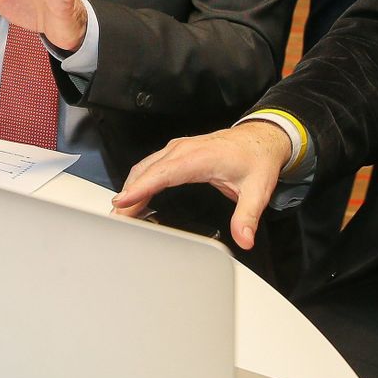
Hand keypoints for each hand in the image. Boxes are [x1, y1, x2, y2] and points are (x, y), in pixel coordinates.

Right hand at [112, 121, 291, 249]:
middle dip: (129, 194)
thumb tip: (244, 239)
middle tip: (117, 220)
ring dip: (131, 187)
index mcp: (200, 157)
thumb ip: (247, 216)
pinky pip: (151, 165)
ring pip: (146, 167)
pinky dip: (139, 181)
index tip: (124, 202)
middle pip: (147, 170)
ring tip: (120, 213)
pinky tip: (135, 197)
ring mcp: (178, 149)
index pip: (164, 172)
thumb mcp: (257, 190)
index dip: (142, 187)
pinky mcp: (177, 152)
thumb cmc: (256, 159)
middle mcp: (184, 150)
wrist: (261, 138)